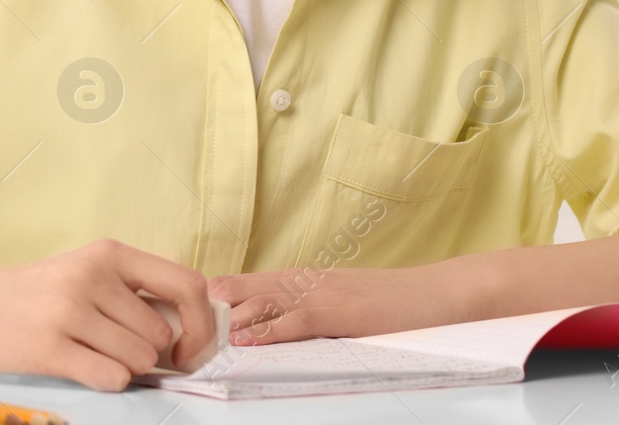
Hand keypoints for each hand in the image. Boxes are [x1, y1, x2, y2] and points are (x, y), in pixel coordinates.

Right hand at [0, 239, 215, 390]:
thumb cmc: (37, 295)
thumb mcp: (88, 273)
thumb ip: (137, 291)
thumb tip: (193, 327)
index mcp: (109, 253)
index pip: (186, 284)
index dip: (200, 323)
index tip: (191, 347)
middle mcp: (91, 276)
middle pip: (160, 334)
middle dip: (148, 352)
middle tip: (114, 346)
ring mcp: (68, 310)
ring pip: (139, 360)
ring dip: (124, 367)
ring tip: (90, 351)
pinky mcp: (49, 347)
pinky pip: (111, 378)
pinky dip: (106, 381)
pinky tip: (81, 365)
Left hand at [208, 265, 459, 345]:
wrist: (435, 294)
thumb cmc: (393, 304)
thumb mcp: (346, 301)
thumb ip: (312, 309)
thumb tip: (277, 326)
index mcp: (310, 278)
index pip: (255, 280)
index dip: (223, 292)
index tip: (192, 304)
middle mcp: (310, 280)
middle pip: (250, 285)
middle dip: (216, 303)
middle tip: (183, 315)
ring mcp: (324, 293)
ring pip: (266, 300)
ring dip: (232, 317)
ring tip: (201, 329)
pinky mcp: (339, 312)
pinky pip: (297, 321)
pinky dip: (269, 330)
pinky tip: (249, 339)